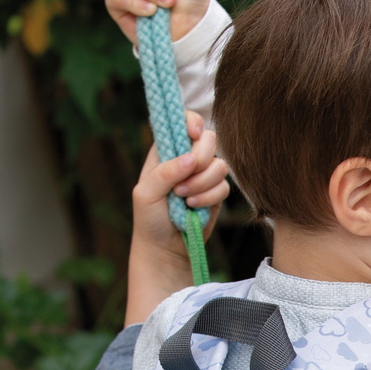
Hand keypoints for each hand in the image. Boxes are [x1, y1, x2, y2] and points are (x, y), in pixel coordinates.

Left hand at [126, 110, 229, 324]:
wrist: (164, 248)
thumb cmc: (149, 219)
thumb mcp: (145, 194)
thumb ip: (164, 173)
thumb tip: (189, 159)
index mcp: (166, 150)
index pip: (183, 121)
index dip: (192, 122)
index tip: (193, 134)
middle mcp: (187, 158)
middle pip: (209, 139)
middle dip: (201, 157)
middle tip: (185, 176)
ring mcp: (203, 176)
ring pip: (220, 165)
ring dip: (202, 183)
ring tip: (183, 199)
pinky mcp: (215, 194)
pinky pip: (224, 187)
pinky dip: (209, 198)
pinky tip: (193, 208)